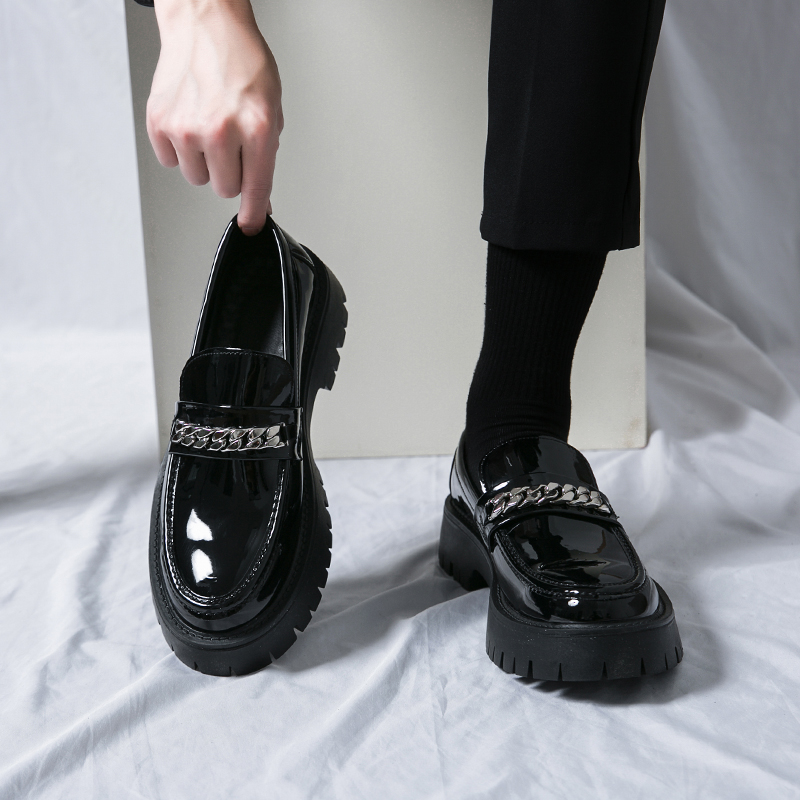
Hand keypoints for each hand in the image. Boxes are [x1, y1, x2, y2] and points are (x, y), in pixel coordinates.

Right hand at [146, 0, 282, 234]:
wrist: (206, 24)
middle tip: (231, 143)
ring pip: (198, 178)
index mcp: (256, 129)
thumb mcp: (271, 107)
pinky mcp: (160, 123)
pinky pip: (172, 161)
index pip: (256, 188)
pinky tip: (190, 122)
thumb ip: (266, 154)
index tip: (251, 225)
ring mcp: (187, 128)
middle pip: (224, 188)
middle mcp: (221, 131)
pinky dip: (181, 148)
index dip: (254, 212)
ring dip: (205, 161)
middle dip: (230, 172)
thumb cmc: (242, 62)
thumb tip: (260, 197)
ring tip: (210, 127)